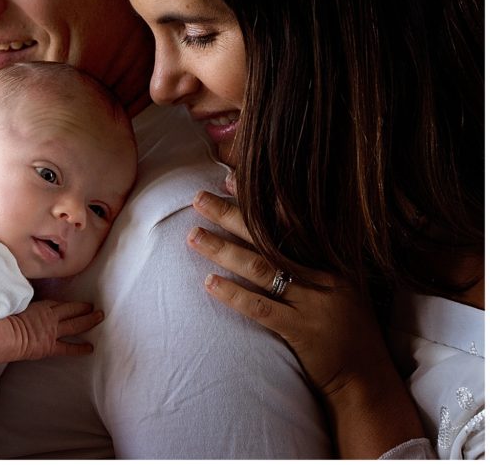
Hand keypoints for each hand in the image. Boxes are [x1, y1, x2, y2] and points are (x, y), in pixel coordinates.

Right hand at [9, 300, 104, 360]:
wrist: (5, 336)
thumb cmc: (5, 319)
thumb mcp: (15, 305)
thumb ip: (22, 303)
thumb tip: (20, 303)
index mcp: (41, 306)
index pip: (56, 303)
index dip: (66, 303)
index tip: (72, 303)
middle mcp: (50, 317)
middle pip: (71, 310)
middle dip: (83, 308)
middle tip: (94, 306)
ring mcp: (53, 331)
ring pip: (75, 324)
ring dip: (88, 320)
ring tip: (99, 317)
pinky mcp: (51, 346)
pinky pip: (68, 348)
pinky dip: (80, 348)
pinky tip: (90, 348)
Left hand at [186, 190, 425, 457]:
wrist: (367, 380)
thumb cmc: (346, 329)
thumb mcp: (340, 284)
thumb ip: (312, 257)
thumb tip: (273, 225)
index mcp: (333, 258)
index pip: (290, 220)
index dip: (258, 199)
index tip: (229, 180)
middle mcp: (326, 274)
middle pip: (270, 237)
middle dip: (231, 214)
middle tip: (199, 198)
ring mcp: (315, 303)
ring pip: (261, 268)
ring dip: (223, 250)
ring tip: (193, 236)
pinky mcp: (303, 332)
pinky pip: (261, 308)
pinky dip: (234, 294)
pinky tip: (209, 283)